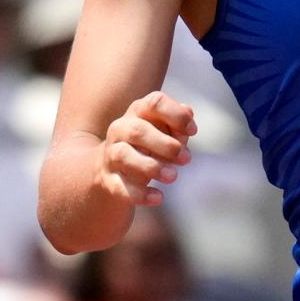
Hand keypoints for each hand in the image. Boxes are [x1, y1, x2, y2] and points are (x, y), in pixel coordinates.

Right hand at [96, 91, 195, 207]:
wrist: (113, 166)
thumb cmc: (150, 143)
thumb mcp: (166, 131)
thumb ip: (178, 123)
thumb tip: (188, 113)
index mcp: (138, 111)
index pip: (154, 103)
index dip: (176, 115)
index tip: (192, 131)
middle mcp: (120, 129)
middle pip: (138, 131)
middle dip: (166, 145)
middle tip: (186, 159)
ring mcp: (110, 154)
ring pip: (124, 156)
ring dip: (152, 167)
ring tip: (173, 176)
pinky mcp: (107, 179)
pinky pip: (120, 186)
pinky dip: (140, 193)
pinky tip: (159, 197)